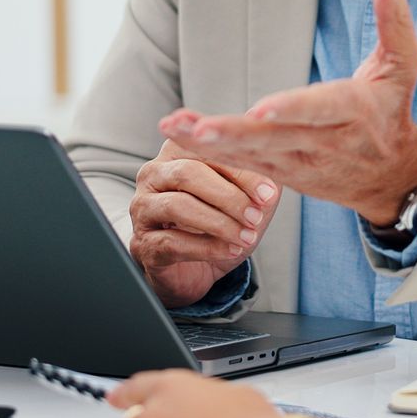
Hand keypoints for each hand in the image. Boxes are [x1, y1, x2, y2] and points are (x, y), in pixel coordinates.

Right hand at [128, 136, 279, 307]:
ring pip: (177, 206)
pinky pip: (172, 241)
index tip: (269, 192)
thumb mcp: (244, 196)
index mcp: (177, 151)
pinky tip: (231, 250)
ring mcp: (142, 208)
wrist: (196, 266)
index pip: (207, 151)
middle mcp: (153, 174)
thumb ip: (257, 177)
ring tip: (247, 236)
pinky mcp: (142, 243)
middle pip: (188, 174)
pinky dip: (207, 247)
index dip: (241, 171)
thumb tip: (274, 172)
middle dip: (228, 196)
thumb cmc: (218, 222)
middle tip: (257, 215)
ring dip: (219, 223)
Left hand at [167, 0, 416, 225]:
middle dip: (236, 134)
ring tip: (174, 125)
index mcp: (353, 111)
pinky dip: (209, 152)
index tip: (261, 110)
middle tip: (201, 127)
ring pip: (252, 154)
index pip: (320, 110)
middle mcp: (323, 142)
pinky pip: (241, 163)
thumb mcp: (403, 63)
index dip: (292, 109)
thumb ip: (393, 17)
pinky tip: (179, 135)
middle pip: (276, 138)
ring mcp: (299, 162)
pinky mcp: (280, 172)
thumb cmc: (392, 108)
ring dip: (211, 142)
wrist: (393, 177)